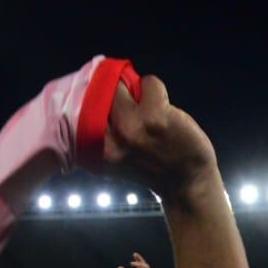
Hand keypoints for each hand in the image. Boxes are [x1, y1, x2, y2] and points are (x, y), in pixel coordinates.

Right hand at [101, 76, 216, 199]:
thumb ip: (106, 133)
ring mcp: (131, 126)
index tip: (102, 96)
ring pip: (121, 85)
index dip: (92, 97)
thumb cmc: (155, 168)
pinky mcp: (155, 116)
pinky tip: (163, 107)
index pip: (79, 110)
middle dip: (113, 91)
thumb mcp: (118, 157)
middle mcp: (109, 139)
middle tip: (128, 100)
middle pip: (98, 92)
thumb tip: (101, 92)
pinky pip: (149, 82)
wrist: (188, 185)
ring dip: (136, 90)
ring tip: (148, 107)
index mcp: (96, 150)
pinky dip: (155, 88)